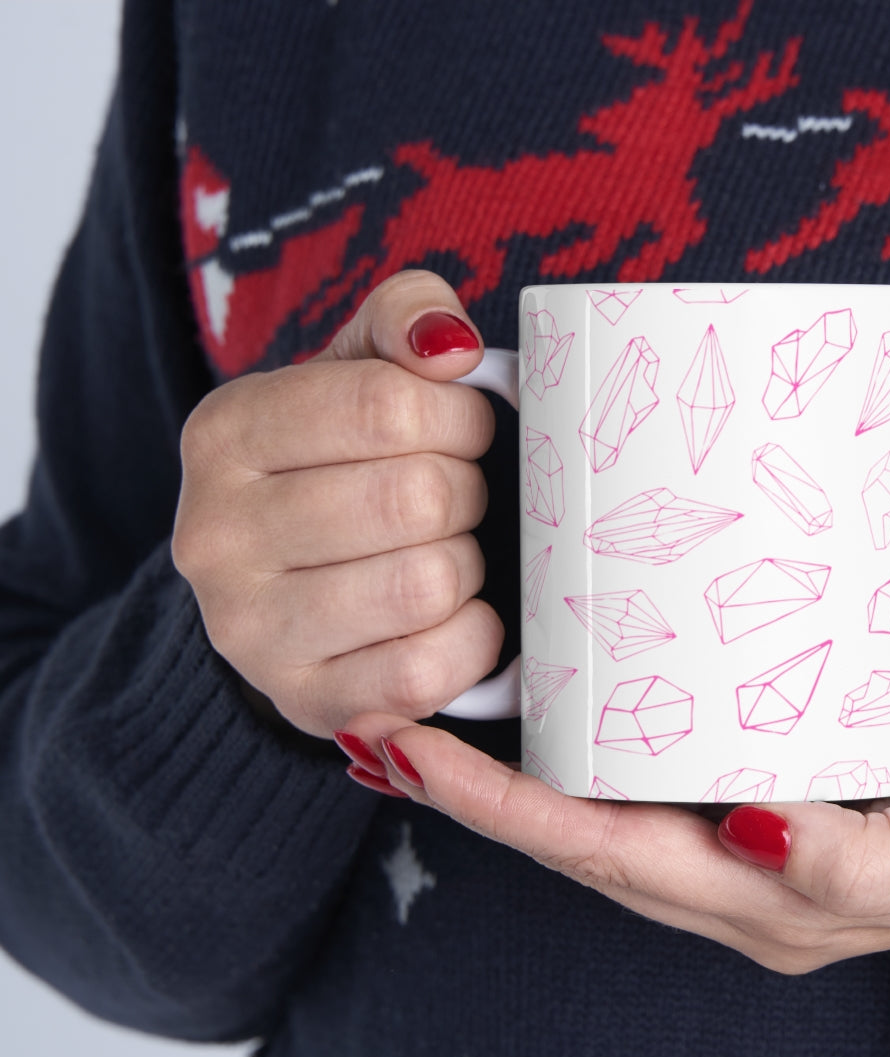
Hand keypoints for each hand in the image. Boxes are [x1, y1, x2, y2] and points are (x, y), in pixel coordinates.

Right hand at [172, 271, 502, 736]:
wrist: (290, 587)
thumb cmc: (341, 466)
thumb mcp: (357, 370)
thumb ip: (404, 319)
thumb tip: (450, 346)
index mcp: (226, 433)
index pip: (387, 406)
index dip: (460, 418)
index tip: (464, 430)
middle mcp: (216, 536)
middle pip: (416, 498)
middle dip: (466, 493)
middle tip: (457, 498)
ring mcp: (252, 632)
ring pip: (426, 584)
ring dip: (467, 565)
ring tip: (446, 553)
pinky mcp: (307, 702)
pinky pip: (426, 671)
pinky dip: (471, 639)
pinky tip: (455, 616)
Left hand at [341, 687, 889, 972]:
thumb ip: (860, 862)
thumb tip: (752, 835)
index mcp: (774, 903)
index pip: (604, 856)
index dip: (502, 810)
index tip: (410, 751)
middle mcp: (742, 877)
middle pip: (579, 837)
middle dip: (474, 792)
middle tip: (385, 718)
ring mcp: (751, 835)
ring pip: (606, 808)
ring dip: (514, 772)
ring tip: (436, 709)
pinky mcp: (774, 782)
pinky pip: (654, 774)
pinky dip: (586, 747)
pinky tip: (556, 702)